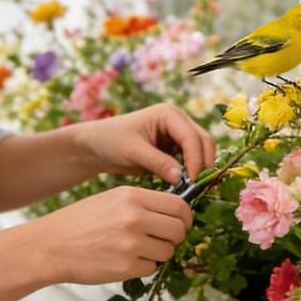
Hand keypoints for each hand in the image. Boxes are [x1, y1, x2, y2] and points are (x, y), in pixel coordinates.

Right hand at [33, 186, 192, 284]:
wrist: (50, 246)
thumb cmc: (82, 221)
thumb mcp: (113, 199)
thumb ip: (145, 203)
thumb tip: (177, 214)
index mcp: (133, 196)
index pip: (179, 206)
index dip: (185, 217)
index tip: (182, 223)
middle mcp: (135, 218)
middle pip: (178, 230)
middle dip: (175, 237)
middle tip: (163, 240)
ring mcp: (131, 244)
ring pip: (168, 251)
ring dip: (160, 253)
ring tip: (140, 249)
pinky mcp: (125, 267)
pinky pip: (152, 268)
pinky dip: (144, 266)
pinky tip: (126, 260)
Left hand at [77, 103, 215, 183]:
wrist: (97, 146)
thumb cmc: (111, 141)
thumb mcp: (133, 151)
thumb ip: (158, 163)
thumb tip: (182, 178)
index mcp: (169, 114)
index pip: (191, 136)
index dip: (196, 158)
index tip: (193, 180)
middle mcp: (178, 121)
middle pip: (203, 140)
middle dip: (203, 162)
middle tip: (198, 185)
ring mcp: (177, 134)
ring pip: (201, 150)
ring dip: (199, 166)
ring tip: (192, 186)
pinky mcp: (174, 147)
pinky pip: (190, 159)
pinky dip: (191, 170)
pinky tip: (185, 183)